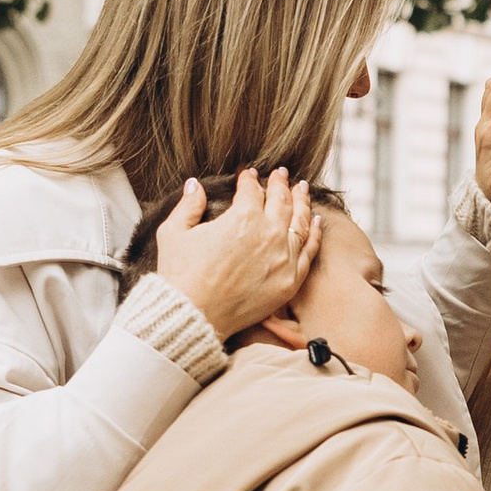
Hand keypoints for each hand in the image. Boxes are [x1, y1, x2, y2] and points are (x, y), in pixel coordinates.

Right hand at [155, 167, 318, 339]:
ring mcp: (283, 258)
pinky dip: (315, 233)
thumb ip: (188, 205)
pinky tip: (317, 222)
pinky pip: (309, 251)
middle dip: (280, 184)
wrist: (193, 316)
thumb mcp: (173, 232)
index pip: (252, 190)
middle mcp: (269, 234)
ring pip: (300, 222)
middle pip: (281, 201)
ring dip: (302, 202)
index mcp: (242, 217)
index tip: (249, 175)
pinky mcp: (290, 281)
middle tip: (281, 175)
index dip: (249, 180)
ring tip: (302, 189)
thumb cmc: (179, 276)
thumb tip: (194, 185)